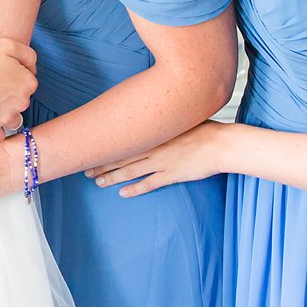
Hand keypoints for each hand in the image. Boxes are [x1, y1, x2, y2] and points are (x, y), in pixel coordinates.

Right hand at [0, 38, 36, 137]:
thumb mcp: (8, 44)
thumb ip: (28, 55)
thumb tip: (32, 68)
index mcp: (28, 83)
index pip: (29, 82)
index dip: (15, 75)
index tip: (1, 71)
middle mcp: (21, 103)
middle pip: (21, 101)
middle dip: (11, 94)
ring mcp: (5, 118)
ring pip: (13, 120)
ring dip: (6, 113)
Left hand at [86, 119, 229, 195]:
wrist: (220, 143)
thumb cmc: (202, 127)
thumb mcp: (177, 116)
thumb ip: (161, 119)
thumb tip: (148, 114)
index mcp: (153, 131)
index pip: (122, 139)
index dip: (105, 146)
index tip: (90, 149)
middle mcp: (152, 146)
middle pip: (121, 156)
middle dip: (102, 164)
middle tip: (86, 169)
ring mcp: (161, 162)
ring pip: (130, 171)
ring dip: (113, 177)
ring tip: (98, 182)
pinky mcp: (171, 175)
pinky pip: (149, 184)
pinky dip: (135, 189)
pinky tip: (123, 193)